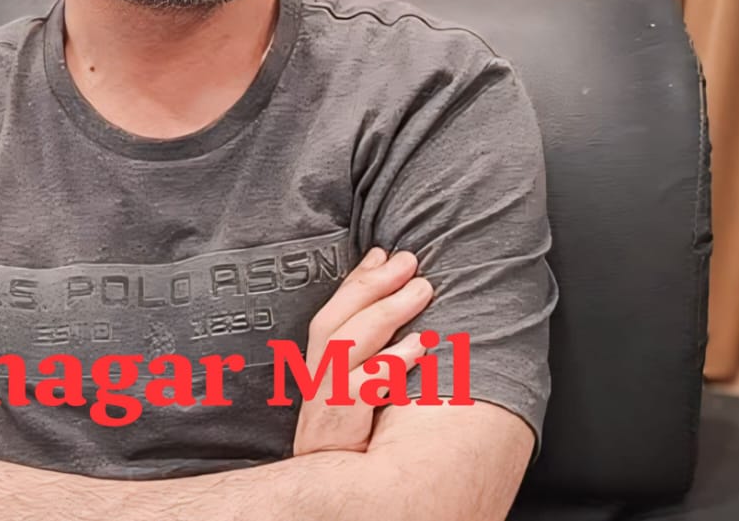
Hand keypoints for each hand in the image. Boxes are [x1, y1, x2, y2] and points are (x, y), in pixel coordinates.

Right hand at [292, 247, 432, 455]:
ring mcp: (326, 399)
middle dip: (373, 284)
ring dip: (388, 312)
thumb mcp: (349, 391)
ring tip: (422, 289)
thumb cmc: (350, 437)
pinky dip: (392, 362)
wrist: (332, 487)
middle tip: (409, 260)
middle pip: (337, 319)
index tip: (382, 252)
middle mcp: (317, 376)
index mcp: (318, 364)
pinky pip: (365, 385)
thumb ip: (365, 354)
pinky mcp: (341, 422)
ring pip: (349, 344)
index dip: (356, 279)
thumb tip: (395, 309)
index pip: (334, 309)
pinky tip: (419, 347)